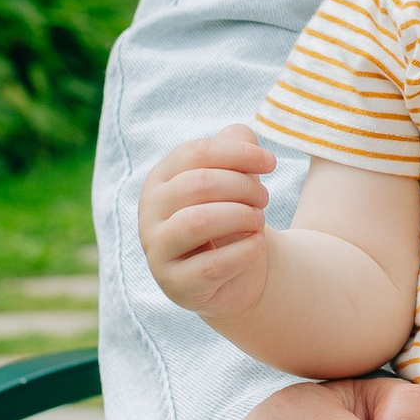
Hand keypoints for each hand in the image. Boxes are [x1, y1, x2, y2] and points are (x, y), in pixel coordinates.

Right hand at [138, 124, 277, 325]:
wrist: (235, 272)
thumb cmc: (232, 215)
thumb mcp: (235, 178)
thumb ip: (236, 149)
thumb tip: (242, 134)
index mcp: (160, 180)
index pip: (195, 152)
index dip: (238, 153)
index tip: (271, 163)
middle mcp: (149, 213)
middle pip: (199, 184)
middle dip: (243, 186)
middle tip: (264, 198)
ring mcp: (157, 251)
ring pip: (198, 222)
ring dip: (241, 216)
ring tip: (259, 220)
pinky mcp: (175, 285)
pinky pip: (211, 265)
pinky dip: (244, 252)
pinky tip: (257, 246)